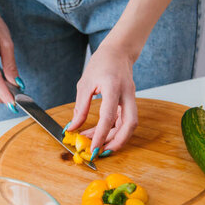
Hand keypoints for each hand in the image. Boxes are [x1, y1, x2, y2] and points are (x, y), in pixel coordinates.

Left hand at [68, 43, 137, 157]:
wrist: (118, 52)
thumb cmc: (101, 64)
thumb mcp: (85, 84)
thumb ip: (80, 108)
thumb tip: (73, 128)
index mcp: (113, 87)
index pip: (109, 116)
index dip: (101, 135)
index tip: (93, 148)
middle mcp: (127, 94)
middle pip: (130, 124)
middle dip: (119, 142)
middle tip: (103, 152)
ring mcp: (131, 98)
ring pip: (129, 124)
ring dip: (115, 137)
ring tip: (96, 144)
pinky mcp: (130, 102)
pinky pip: (124, 120)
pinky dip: (114, 129)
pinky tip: (99, 134)